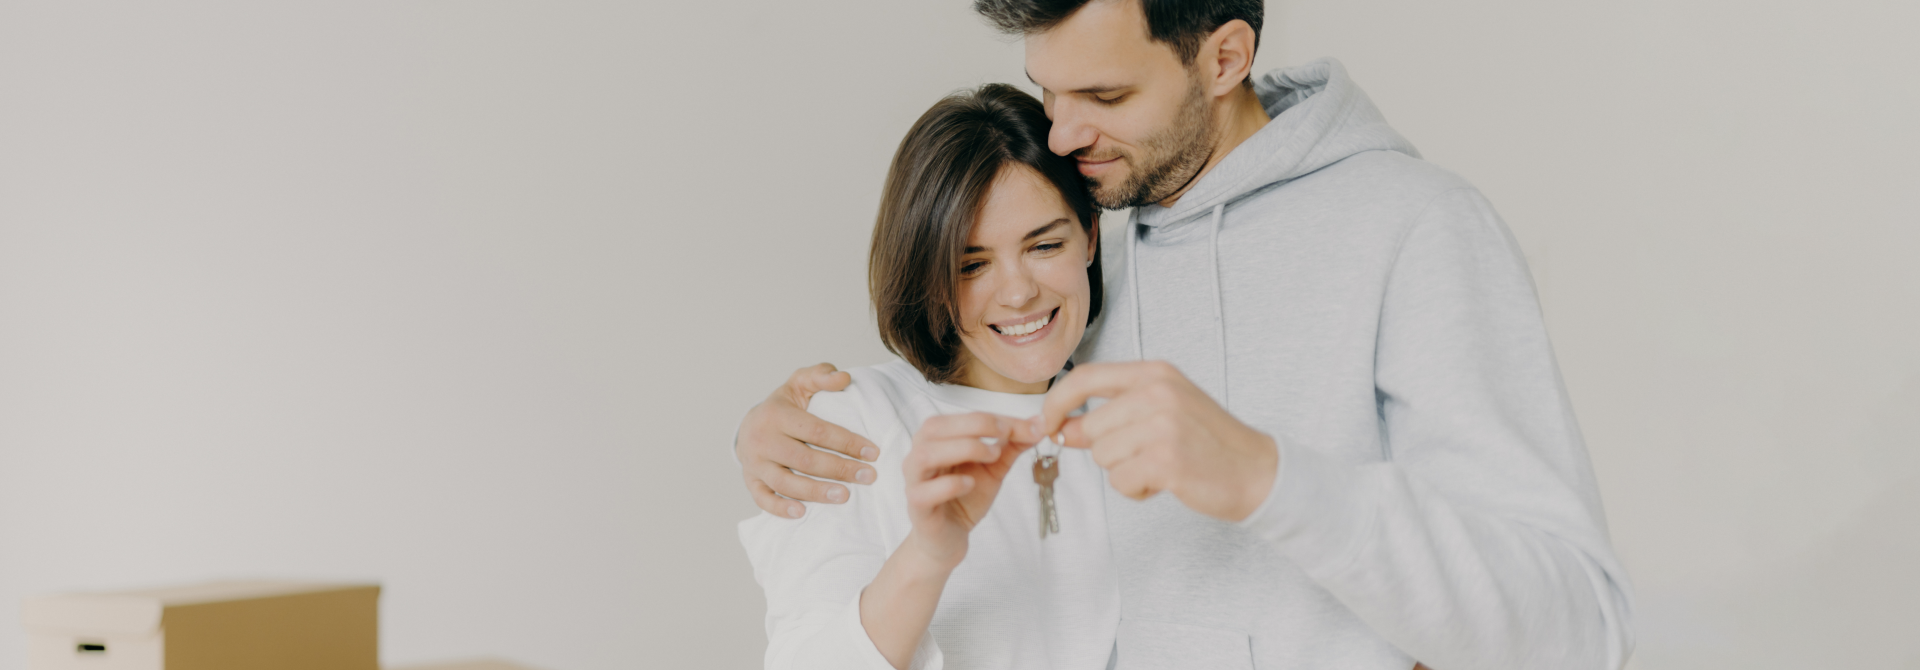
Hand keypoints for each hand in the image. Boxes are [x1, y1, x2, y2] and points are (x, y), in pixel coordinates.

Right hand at [738, 363, 880, 517]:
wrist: (748, 425)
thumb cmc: (783, 406)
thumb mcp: (799, 383)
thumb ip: (822, 375)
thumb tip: (844, 378)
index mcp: (777, 414)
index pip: (817, 430)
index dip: (846, 442)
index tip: (872, 452)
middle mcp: (762, 439)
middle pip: (804, 459)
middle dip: (839, 469)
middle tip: (868, 477)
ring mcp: (754, 463)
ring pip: (785, 483)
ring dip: (817, 492)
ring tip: (846, 496)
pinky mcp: (750, 481)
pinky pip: (763, 499)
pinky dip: (781, 508)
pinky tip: (803, 513)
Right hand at [901, 413, 1034, 567]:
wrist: (949, 539)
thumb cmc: (966, 498)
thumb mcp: (994, 467)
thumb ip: (1012, 445)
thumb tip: (1039, 423)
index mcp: (937, 439)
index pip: (961, 417)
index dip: (994, 418)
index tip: (1027, 425)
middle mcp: (919, 454)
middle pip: (935, 426)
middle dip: (975, 425)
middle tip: (1006, 435)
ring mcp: (915, 481)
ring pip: (925, 455)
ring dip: (962, 449)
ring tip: (991, 457)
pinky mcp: (917, 507)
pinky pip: (924, 492)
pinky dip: (949, 484)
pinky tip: (970, 484)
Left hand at [1034, 361, 1277, 520]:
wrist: (1256, 471)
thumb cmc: (1208, 442)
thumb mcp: (1162, 412)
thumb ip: (1114, 414)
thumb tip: (1064, 427)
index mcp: (1155, 373)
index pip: (1085, 377)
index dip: (1057, 401)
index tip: (1048, 423)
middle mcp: (1158, 392)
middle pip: (1091, 427)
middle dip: (1107, 450)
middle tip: (1145, 455)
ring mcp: (1163, 424)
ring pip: (1103, 456)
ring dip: (1125, 471)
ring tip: (1160, 466)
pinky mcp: (1166, 460)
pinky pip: (1121, 481)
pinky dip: (1137, 490)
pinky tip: (1166, 482)